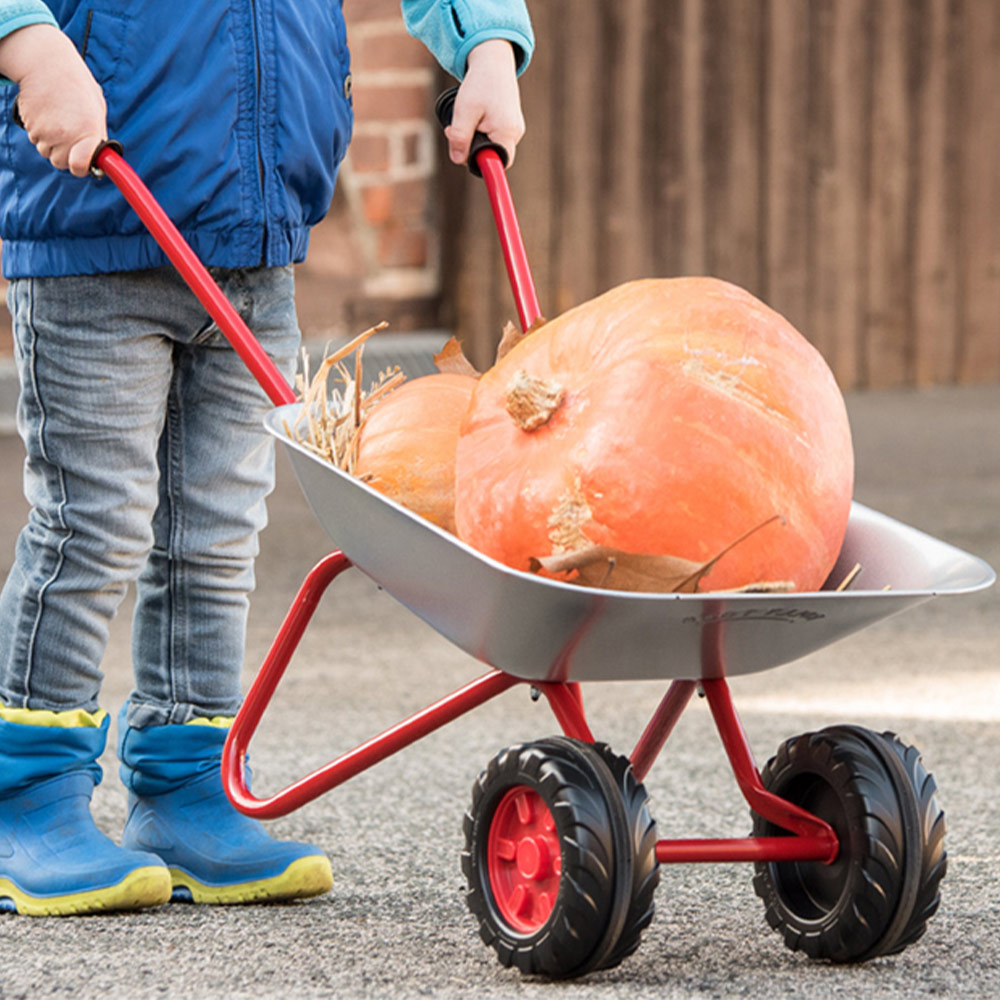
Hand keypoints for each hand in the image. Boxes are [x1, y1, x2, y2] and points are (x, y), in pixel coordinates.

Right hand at [0, 24, 106, 176]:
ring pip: (47, 152)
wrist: (47, 64)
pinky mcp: (30, 125)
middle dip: (66, 155)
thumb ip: (97, 136)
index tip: (84, 163)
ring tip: (58, 120)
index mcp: (89, 132)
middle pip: (61, 163)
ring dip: (52, 143)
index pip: (79, 168)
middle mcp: (66, 135)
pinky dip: (40, 132)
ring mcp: (45, 131)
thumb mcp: (97, 111)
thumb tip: (99, 157)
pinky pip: (35, 139)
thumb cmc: (77, 86)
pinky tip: (47, 115)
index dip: (81, 167)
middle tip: (70, 135)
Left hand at [446, 39, 524, 167]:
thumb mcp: (464, 110)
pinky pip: (492, 137)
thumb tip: (458, 160)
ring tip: (466, 117)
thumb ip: (460, 137)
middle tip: (454, 130)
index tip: (464, 153)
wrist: (493, 61)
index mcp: (507, 132)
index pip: (497, 164)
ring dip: (473, 138)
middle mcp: (515, 133)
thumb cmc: (480, 83)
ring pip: (489, 146)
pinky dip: (479, 131)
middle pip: (491, 156)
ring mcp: (514, 129)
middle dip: (470, 148)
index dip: (479, 164)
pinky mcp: (509, 124)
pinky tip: (474, 116)